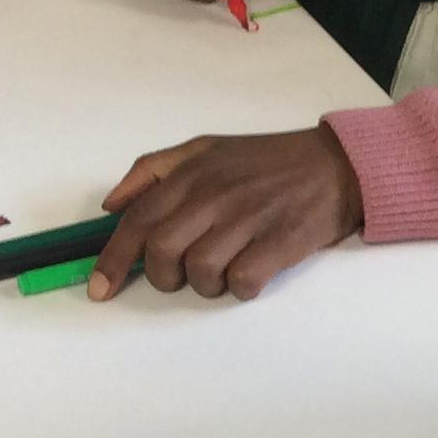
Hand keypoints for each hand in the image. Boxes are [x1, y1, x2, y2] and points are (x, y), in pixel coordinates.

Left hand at [92, 126, 363, 299]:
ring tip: (221, 274)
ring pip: (201, 271)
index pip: (138, 220)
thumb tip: (110, 206)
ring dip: (205, 286)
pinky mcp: (282, 241)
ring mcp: (250, 217)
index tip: (100, 289)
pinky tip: (250, 275)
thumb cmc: (269, 161)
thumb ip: (154, 171)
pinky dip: (240, 288)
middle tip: (179, 278)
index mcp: (193, 172)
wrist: (338, 164)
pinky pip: (243, 281)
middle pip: (163, 251)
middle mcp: (216, 193)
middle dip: (163, 277)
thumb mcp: (206, 148)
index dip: (113, 259)